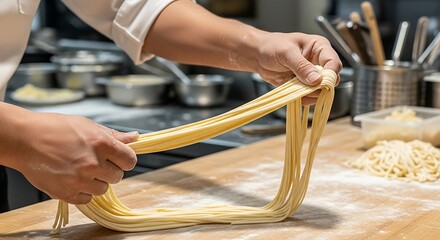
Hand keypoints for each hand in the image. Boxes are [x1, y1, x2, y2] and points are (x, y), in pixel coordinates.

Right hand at [10, 112, 137, 203]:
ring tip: (80, 169)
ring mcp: (80, 181)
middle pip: (118, 176)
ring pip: (103, 189)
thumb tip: (135, 138)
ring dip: (96, 182)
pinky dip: (82, 191)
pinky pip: (87, 199)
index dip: (125, 159)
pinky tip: (72, 178)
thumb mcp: (88, 125)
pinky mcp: (67, 194)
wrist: (24, 139)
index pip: (130, 160)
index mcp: (102, 144)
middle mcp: (93, 164)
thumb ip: (113, 135)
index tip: (118, 158)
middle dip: (109, 170)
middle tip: (94, 162)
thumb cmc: (55, 128)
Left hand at [255, 32, 341, 103]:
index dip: (330, 74)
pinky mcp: (303, 85)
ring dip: (309, 94)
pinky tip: (292, 93)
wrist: (258, 55)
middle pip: (330, 80)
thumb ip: (301, 66)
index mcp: (319, 48)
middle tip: (305, 87)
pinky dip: (302, 98)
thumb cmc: (272, 46)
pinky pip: (309, 97)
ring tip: (294, 88)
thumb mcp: (286, 52)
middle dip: (319, 87)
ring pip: (320, 91)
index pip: (333, 63)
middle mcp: (318, 62)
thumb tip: (316, 79)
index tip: (320, 82)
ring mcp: (311, 75)